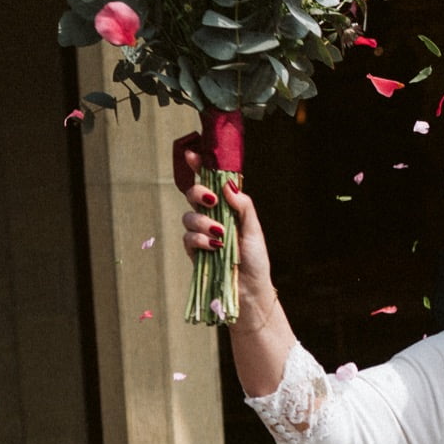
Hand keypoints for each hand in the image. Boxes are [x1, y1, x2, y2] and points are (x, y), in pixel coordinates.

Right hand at [175, 137, 272, 287]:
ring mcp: (201, 234)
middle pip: (193, 194)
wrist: (249, 289)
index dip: (199, 167)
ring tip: (219, 234)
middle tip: (212, 201)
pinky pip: (188, 237)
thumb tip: (228, 184)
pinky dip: (200, 240)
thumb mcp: (253, 229)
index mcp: (227, 209)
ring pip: (188, 215)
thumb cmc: (256, 260)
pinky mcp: (194, 251)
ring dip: (202, 222)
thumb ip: (242, 206)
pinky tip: (214, 247)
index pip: (211, 183)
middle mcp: (212, 218)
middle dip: (198, 192)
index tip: (192, 154)